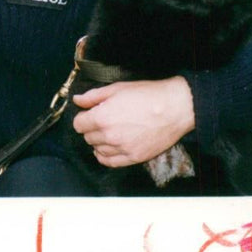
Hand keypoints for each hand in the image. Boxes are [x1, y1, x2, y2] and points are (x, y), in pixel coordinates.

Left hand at [72, 76, 194, 167]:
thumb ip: (93, 96)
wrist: (174, 108)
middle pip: (88, 137)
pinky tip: (110, 148)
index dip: (83, 118)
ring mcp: (122, 149)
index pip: (79, 124)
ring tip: (109, 132)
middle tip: (103, 121)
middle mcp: (109, 136)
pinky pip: (110, 162)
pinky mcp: (134, 157)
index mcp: (102, 117)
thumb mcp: (117, 89)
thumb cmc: (147, 95)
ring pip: (97, 150)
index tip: (90, 114)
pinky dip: (106, 156)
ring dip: (99, 142)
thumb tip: (77, 100)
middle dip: (92, 129)